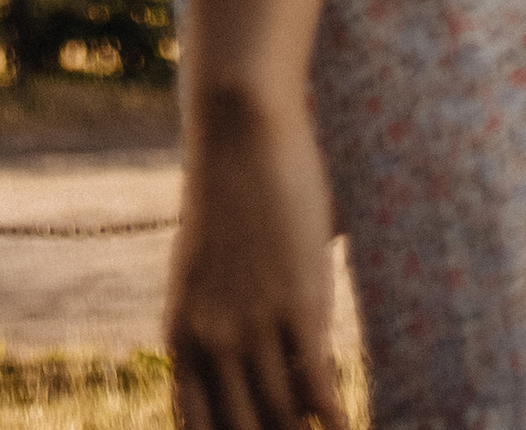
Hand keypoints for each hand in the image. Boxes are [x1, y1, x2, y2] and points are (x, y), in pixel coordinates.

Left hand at [165, 91, 344, 429]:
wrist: (239, 126)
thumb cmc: (229, 196)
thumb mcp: (204, 273)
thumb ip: (218, 329)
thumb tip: (260, 375)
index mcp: (181, 334)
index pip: (197, 429)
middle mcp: (210, 338)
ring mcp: (252, 323)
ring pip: (285, 418)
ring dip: (307, 429)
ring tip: (324, 427)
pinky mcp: (297, 303)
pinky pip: (317, 389)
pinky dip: (333, 418)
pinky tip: (344, 424)